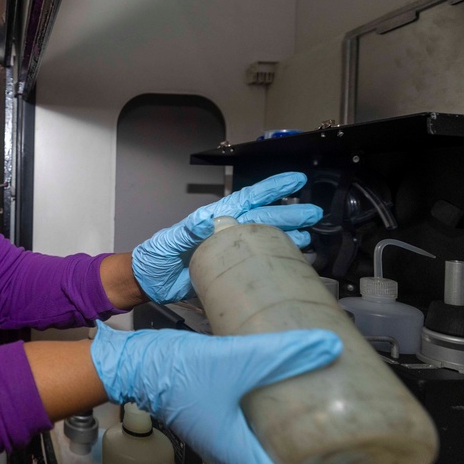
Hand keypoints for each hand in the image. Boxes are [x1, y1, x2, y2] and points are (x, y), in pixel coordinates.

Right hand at [90, 322, 396, 463]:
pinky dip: (299, 455)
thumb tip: (330, 346)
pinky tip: (311, 431)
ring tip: (352, 460)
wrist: (135, 365)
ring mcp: (232, 448)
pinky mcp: (227, 431)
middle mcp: (240, 460)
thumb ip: (282, 352)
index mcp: (243, 457)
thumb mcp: (233, 359)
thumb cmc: (174, 371)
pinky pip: (271, 455)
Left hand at [131, 171, 321, 303]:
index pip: (248, 199)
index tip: (295, 181)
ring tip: (311, 235)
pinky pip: (259, 260)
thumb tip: (209, 218)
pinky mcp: (231, 270)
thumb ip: (189, 229)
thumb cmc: (155, 257)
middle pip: (264, 218)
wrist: (149, 282)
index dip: (272, 189)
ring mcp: (230, 250)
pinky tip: (292, 259)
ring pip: (265, 237)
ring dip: (288, 235)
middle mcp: (226, 231)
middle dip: (290, 214)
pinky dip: (277, 258)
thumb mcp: (171, 240)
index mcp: (213, 219)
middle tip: (314, 213)